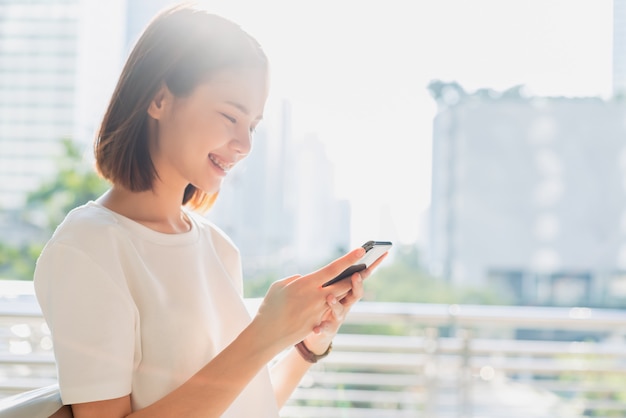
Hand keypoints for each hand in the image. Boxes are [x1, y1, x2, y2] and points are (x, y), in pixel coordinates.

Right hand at [251, 246, 366, 350]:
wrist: (266, 335)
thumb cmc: (270, 308)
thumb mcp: (279, 286)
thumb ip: (295, 280)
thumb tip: (305, 279)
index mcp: (307, 283)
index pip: (333, 268)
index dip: (349, 259)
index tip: (361, 250)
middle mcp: (317, 297)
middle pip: (344, 284)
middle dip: (357, 276)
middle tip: (368, 267)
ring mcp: (319, 311)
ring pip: (340, 298)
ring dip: (347, 290)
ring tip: (356, 280)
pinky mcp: (317, 323)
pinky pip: (328, 311)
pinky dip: (332, 304)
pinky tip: (335, 300)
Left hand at [303, 251, 388, 353]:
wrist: (322, 331)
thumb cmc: (328, 303)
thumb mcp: (332, 287)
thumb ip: (334, 274)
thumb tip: (331, 258)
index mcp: (347, 291)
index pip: (360, 277)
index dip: (369, 266)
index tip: (368, 254)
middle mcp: (347, 304)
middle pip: (355, 294)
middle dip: (356, 285)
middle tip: (356, 275)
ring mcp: (338, 317)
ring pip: (340, 311)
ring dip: (336, 304)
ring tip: (329, 297)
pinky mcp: (328, 329)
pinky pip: (325, 328)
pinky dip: (321, 328)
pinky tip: (316, 329)